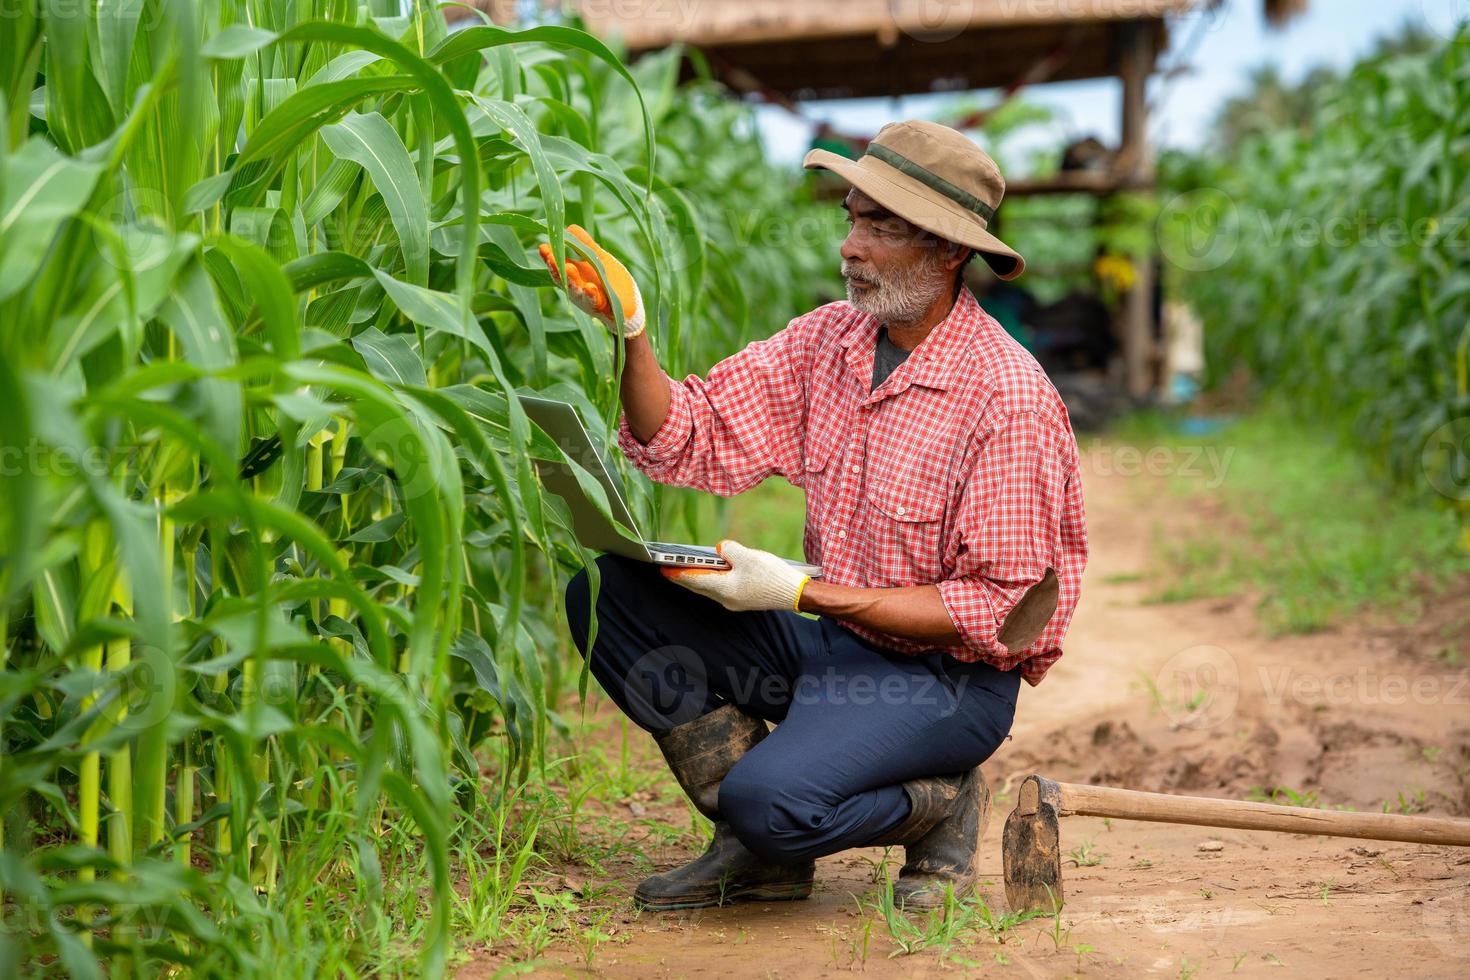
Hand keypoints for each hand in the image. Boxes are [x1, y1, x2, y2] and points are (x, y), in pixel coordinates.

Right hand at [538, 224, 645, 337]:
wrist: (630, 307)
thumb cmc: (613, 282)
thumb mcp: (600, 259)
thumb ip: (586, 245)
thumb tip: (570, 227)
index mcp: (575, 276)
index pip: (558, 265)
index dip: (549, 257)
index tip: (542, 246)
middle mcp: (577, 288)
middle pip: (562, 278)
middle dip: (555, 267)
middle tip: (549, 256)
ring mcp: (589, 299)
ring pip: (576, 290)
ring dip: (571, 279)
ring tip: (568, 267)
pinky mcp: (604, 307)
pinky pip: (596, 301)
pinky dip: (592, 295)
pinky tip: (589, 287)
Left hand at [661, 539, 810, 612]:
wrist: (794, 593)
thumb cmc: (772, 576)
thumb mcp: (749, 556)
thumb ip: (729, 550)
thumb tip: (720, 548)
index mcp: (724, 588)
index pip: (694, 580)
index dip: (678, 574)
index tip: (663, 569)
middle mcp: (726, 599)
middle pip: (699, 586)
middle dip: (684, 577)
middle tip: (669, 569)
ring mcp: (734, 601)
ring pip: (710, 588)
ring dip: (699, 578)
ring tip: (688, 568)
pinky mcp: (742, 599)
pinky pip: (721, 588)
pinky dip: (713, 580)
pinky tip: (713, 571)